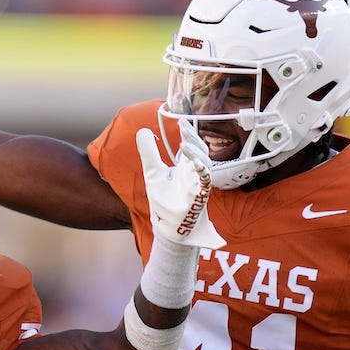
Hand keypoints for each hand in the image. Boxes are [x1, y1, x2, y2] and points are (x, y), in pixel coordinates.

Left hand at [136, 125, 224, 249]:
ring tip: (185, 144)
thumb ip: (149, 154)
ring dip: (197, 154)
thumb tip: (143, 131)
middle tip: (185, 127)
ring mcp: (199, 187)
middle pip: (202, 153)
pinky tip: (197, 164)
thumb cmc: (164, 202)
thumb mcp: (153, 174)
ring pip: (206, 166)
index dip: (189, 133)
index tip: (182, 120)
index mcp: (185, 168)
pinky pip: (206, 184)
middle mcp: (194, 175)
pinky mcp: (199, 199)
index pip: (192, 146)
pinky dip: (203, 173)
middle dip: (195, 140)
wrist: (169, 228)